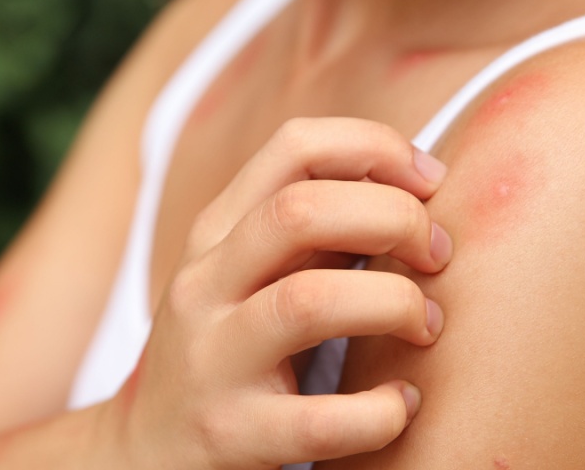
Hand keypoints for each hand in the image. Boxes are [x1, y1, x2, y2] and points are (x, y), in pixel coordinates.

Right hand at [97, 118, 452, 469]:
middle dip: (395, 218)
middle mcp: (205, 284)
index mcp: (217, 231)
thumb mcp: (251, 273)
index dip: (376, 147)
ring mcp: (210, 358)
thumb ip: (315, 229)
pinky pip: (319, 418)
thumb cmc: (228, 349)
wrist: (146, 453)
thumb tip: (415, 188)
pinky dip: (382, 409)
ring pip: (309, 301)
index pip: (295, 145)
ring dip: (394, 302)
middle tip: (438, 254)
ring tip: (426, 324)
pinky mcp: (228, 433)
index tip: (430, 182)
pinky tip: (404, 403)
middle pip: (302, 210)